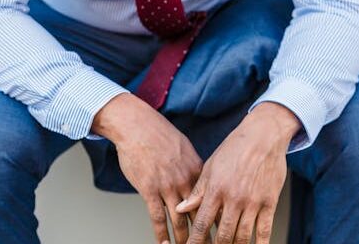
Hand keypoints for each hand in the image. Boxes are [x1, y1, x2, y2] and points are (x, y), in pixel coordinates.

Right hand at [92, 93, 204, 243]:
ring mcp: (167, 186)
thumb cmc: (159, 134)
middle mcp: (185, 181)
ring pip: (179, 221)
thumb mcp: (184, 148)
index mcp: (197, 171)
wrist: (137, 126)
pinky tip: (163, 243)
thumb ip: (193, 168)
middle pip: (198, 215)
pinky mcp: (149, 190)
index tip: (221, 233)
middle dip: (204, 235)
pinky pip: (157, 218)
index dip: (217, 220)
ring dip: (183, 240)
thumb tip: (201, 182)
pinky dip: (161, 234)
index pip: (211, 202)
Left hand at [177, 102, 300, 243]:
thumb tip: (180, 208)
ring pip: (243, 236)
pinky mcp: (269, 202)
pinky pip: (265, 230)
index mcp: (216, 189)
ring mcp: (253, 202)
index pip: (202, 223)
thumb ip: (197, 190)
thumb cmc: (234, 148)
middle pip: (223, 235)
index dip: (195, 241)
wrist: (263, 135)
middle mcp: (234, 198)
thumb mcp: (211, 166)